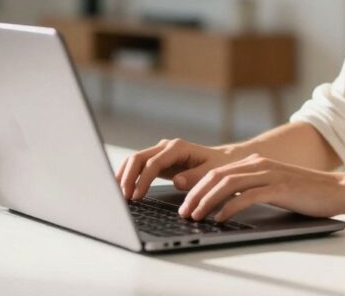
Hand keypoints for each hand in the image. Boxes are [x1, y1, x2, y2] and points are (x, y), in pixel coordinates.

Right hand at [114, 138, 243, 200]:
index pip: (153, 162)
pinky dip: (129, 175)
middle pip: (138, 158)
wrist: (225, 159)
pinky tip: (122, 188)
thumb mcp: (213, 173)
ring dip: (124, 176)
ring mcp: (161, 152)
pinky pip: (139, 166)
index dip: (142, 179)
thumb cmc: (221, 166)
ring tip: (118, 194)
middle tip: (123, 197)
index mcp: (178, 147)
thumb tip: (177, 181)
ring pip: (135, 160)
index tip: (137, 196)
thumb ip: (196, 177)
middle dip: (128, 177)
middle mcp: (166, 147)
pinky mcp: (158, 161)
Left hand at [178, 154, 344, 221]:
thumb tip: (227, 204)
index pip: (218, 172)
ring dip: (208, 201)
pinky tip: (220, 219)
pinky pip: (248, 196)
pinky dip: (230, 208)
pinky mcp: (280, 188)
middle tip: (184, 212)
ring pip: (228, 184)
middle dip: (196, 194)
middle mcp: (260, 164)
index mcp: (256, 162)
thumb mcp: (274, 186)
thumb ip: (253, 189)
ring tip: (196, 216)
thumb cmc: (306, 193)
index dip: (198, 187)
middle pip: (217, 176)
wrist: (337, 189)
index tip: (186, 203)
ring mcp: (270, 174)